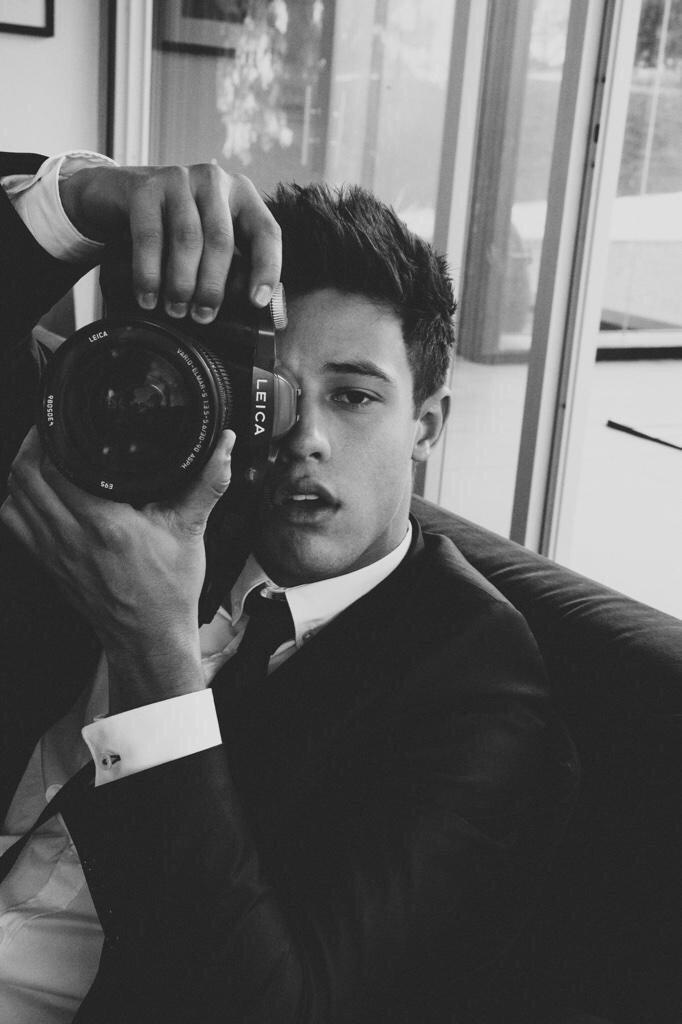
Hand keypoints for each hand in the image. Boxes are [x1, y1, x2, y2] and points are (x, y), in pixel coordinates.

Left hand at [0, 428, 235, 711]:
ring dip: (21, 471)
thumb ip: (207, 482)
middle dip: (32, 445)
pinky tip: (35, 492)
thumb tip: (225, 444)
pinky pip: (16, 525)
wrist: (149, 637)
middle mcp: (71, 536)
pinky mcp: (48, 565)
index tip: (64, 420)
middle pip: (26, 476)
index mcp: (105, 523)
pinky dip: (17, 502)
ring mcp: (54, 553)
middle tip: (49, 429)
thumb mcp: (190, 529)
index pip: (58, 467)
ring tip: (40, 454)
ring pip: (15, 498)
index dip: (53, 436)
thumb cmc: (168, 589)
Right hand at [59, 163, 280, 321]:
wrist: (116, 193)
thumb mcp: (208, 239)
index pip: (266, 232)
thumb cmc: (173, 226)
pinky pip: (151, 237)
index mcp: (241, 194)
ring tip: (176, 310)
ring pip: (187, 239)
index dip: (266, 268)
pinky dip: (149, 273)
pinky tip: (148, 297)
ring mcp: (179, 180)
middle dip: (213, 285)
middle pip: (221, 240)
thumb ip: (231, 264)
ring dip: (182, 282)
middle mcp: (214, 181)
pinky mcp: (145, 188)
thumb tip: (252, 304)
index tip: (256, 302)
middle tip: (203, 316)